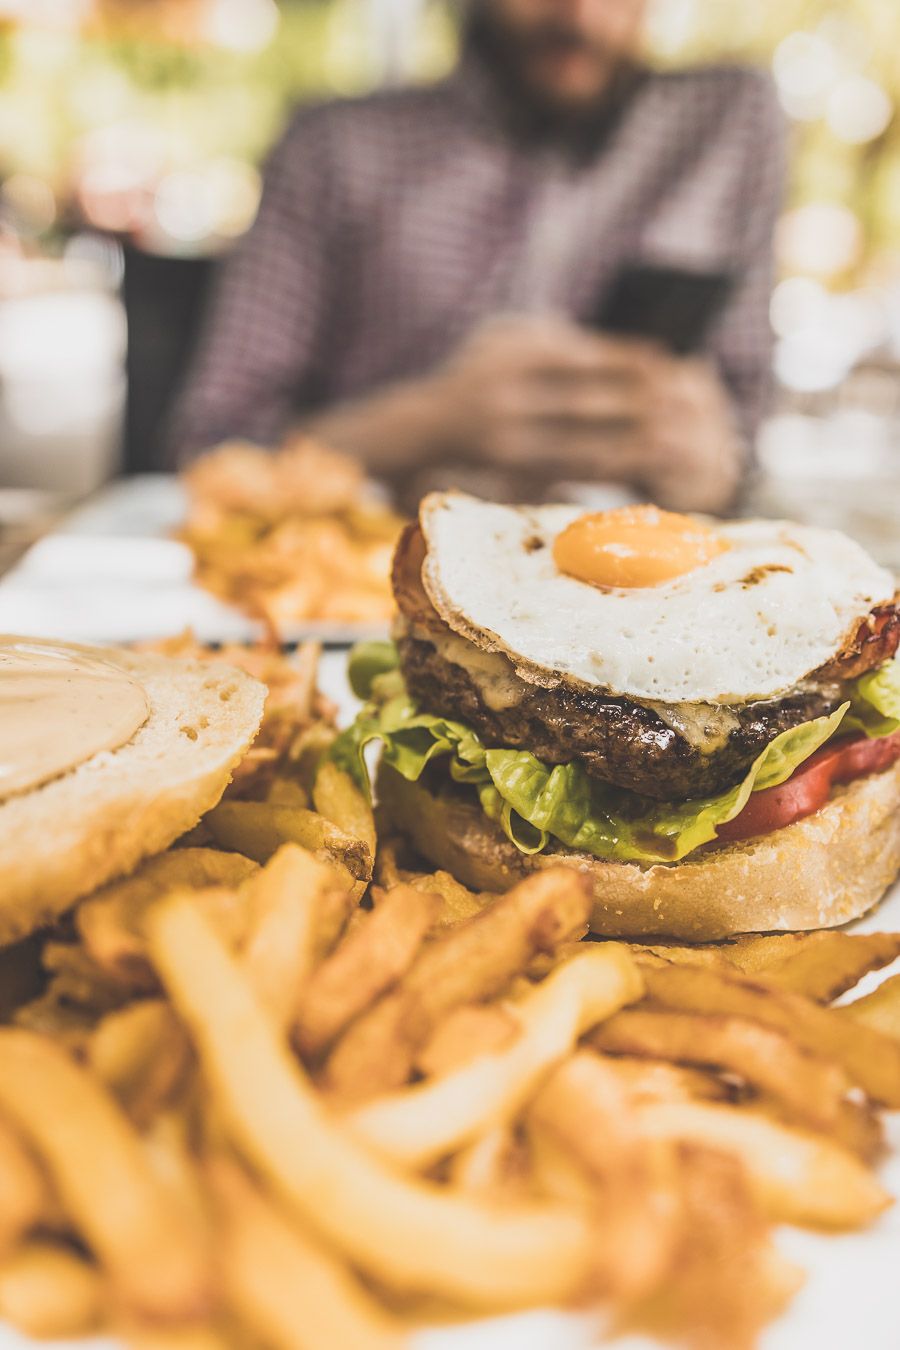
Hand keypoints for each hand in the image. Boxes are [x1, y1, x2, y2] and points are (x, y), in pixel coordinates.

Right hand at [431, 316, 742, 512]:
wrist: (427, 423)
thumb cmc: (485, 370)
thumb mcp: (512, 337)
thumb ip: (563, 341)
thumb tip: (638, 355)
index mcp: (514, 354)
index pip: (583, 356)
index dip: (628, 360)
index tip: (668, 361)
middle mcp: (507, 396)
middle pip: (588, 402)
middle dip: (640, 405)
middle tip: (686, 405)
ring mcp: (508, 438)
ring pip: (584, 443)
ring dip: (635, 445)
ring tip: (678, 442)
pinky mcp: (513, 470)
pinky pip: (572, 470)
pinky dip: (612, 467)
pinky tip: (643, 465)